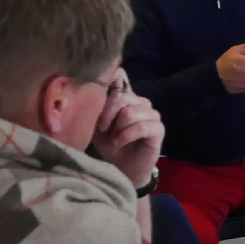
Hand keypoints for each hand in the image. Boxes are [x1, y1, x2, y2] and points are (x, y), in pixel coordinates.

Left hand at [90, 70, 163, 186]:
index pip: (120, 74)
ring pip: (129, 112)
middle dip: (106, 114)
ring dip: (117, 128)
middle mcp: (140, 101)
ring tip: (113, 139)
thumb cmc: (109, 144)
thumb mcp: (96, 124)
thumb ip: (95, 107)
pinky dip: (127, 135)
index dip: (107, 82)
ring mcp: (152, 114)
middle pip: (121, 96)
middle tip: (101, 128)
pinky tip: (120, 142)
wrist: (122, 168)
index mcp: (125, 96)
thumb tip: (86, 92)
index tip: (95, 98)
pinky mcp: (158, 129)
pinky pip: (141, 126)